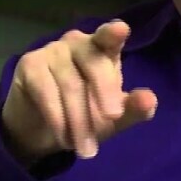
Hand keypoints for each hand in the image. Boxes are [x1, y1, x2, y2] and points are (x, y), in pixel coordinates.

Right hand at [1, 20, 157, 163]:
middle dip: (105, 94)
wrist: (42, 130)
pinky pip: (45, 91)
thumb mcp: (113, 119)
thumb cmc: (85, 114)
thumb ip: (133, 109)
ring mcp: (52, 51)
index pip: (109, 37)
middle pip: (94, 64)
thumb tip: (150, 100)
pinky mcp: (29, 64)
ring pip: (70, 85)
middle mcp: (78, 43)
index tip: (121, 30)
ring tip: (86, 150)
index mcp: (103, 49)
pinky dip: (57, 118)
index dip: (113, 33)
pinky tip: (64, 137)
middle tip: (113, 119)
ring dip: (79, 121)